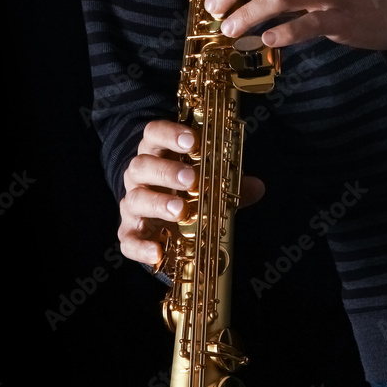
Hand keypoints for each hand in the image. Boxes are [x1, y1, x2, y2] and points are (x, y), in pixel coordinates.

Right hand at [119, 119, 264, 264]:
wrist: (160, 221)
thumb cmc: (185, 192)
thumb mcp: (208, 182)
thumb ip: (229, 183)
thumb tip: (257, 186)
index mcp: (157, 154)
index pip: (154, 134)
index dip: (170, 133)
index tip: (192, 140)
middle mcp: (139, 177)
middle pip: (142, 165)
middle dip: (167, 170)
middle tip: (192, 178)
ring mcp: (132, 204)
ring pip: (135, 199)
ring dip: (157, 203)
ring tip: (181, 210)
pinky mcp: (130, 232)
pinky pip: (128, 240)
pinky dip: (141, 247)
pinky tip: (157, 252)